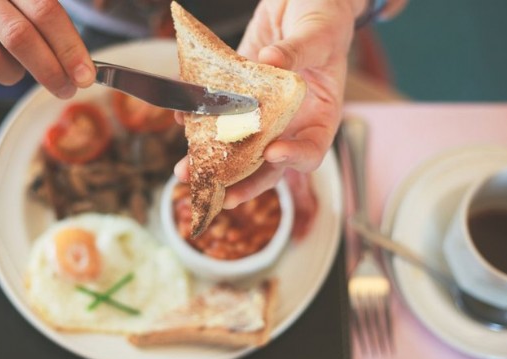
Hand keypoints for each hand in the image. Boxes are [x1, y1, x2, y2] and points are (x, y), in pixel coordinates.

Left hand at [177, 0, 363, 208]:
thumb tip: (271, 62)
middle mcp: (290, 121)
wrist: (300, 1)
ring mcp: (263, 111)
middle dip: (240, 180)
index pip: (310, 151)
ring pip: (238, 145)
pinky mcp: (240, 95)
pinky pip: (220, 113)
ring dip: (211, 160)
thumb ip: (298, 50)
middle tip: (214, 191)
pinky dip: (199, 119)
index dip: (293, 158)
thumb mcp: (319, 33)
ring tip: (185, 170)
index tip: (272, 153)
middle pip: (267, 163)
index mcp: (320, 115)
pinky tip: (182, 119)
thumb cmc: (324, 18)